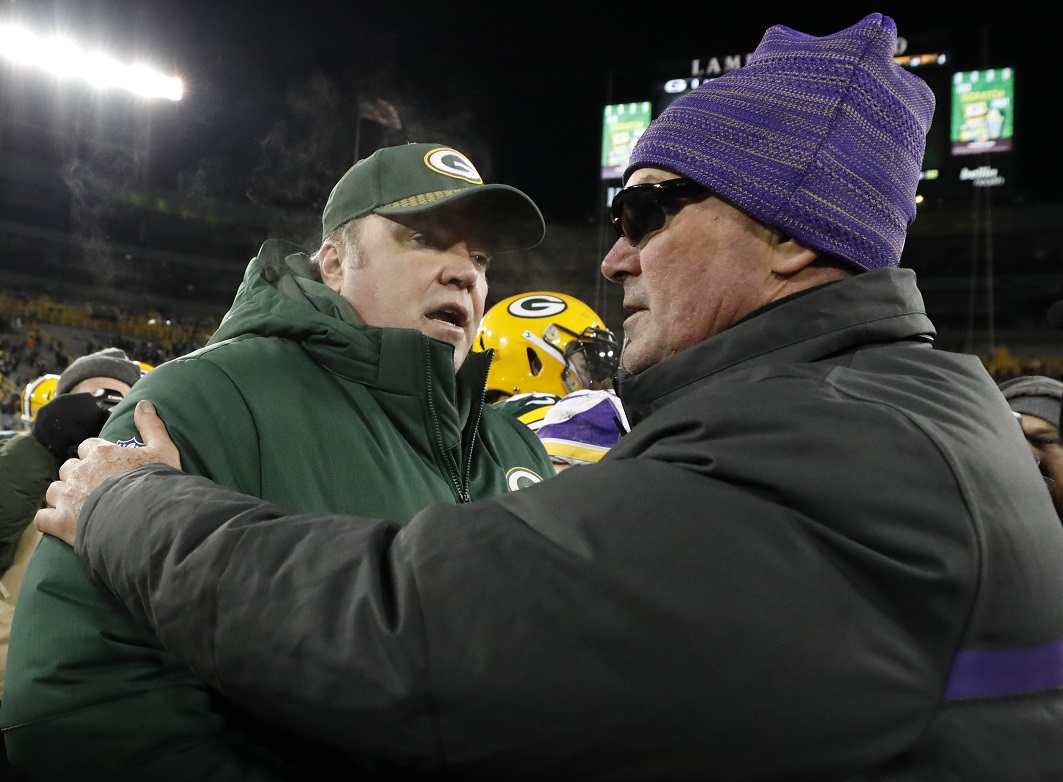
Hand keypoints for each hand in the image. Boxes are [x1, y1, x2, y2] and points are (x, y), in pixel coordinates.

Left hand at [34, 400, 181, 545]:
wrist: (144, 520)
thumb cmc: (155, 485)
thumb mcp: (163, 451)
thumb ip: (152, 427)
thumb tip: (144, 403)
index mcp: (101, 452)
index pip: (88, 447)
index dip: (96, 457)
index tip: (108, 468)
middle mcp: (79, 471)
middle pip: (68, 468)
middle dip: (78, 476)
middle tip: (96, 489)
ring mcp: (67, 496)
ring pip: (54, 491)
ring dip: (63, 497)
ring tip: (80, 507)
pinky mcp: (60, 521)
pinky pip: (43, 518)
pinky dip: (50, 520)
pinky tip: (62, 524)